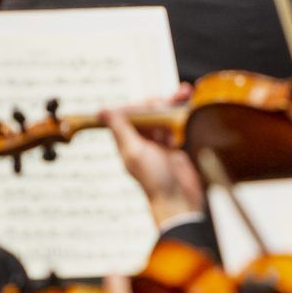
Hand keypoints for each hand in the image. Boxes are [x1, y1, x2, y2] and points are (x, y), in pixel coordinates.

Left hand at [104, 91, 202, 227]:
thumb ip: (121, 129)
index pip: (130, 114)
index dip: (141, 105)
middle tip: (171, 102)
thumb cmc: (155, 179)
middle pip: (149, 112)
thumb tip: (102, 111)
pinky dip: (182, 113)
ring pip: (164, 115)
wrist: (179, 198)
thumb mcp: (135, 151)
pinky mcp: (176, 145)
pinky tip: (189, 104)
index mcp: (128, 141)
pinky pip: (177, 124)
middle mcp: (142, 140)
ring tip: (185, 94)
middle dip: (160, 103)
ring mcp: (160, 142)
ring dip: (173, 104)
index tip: (152, 104)